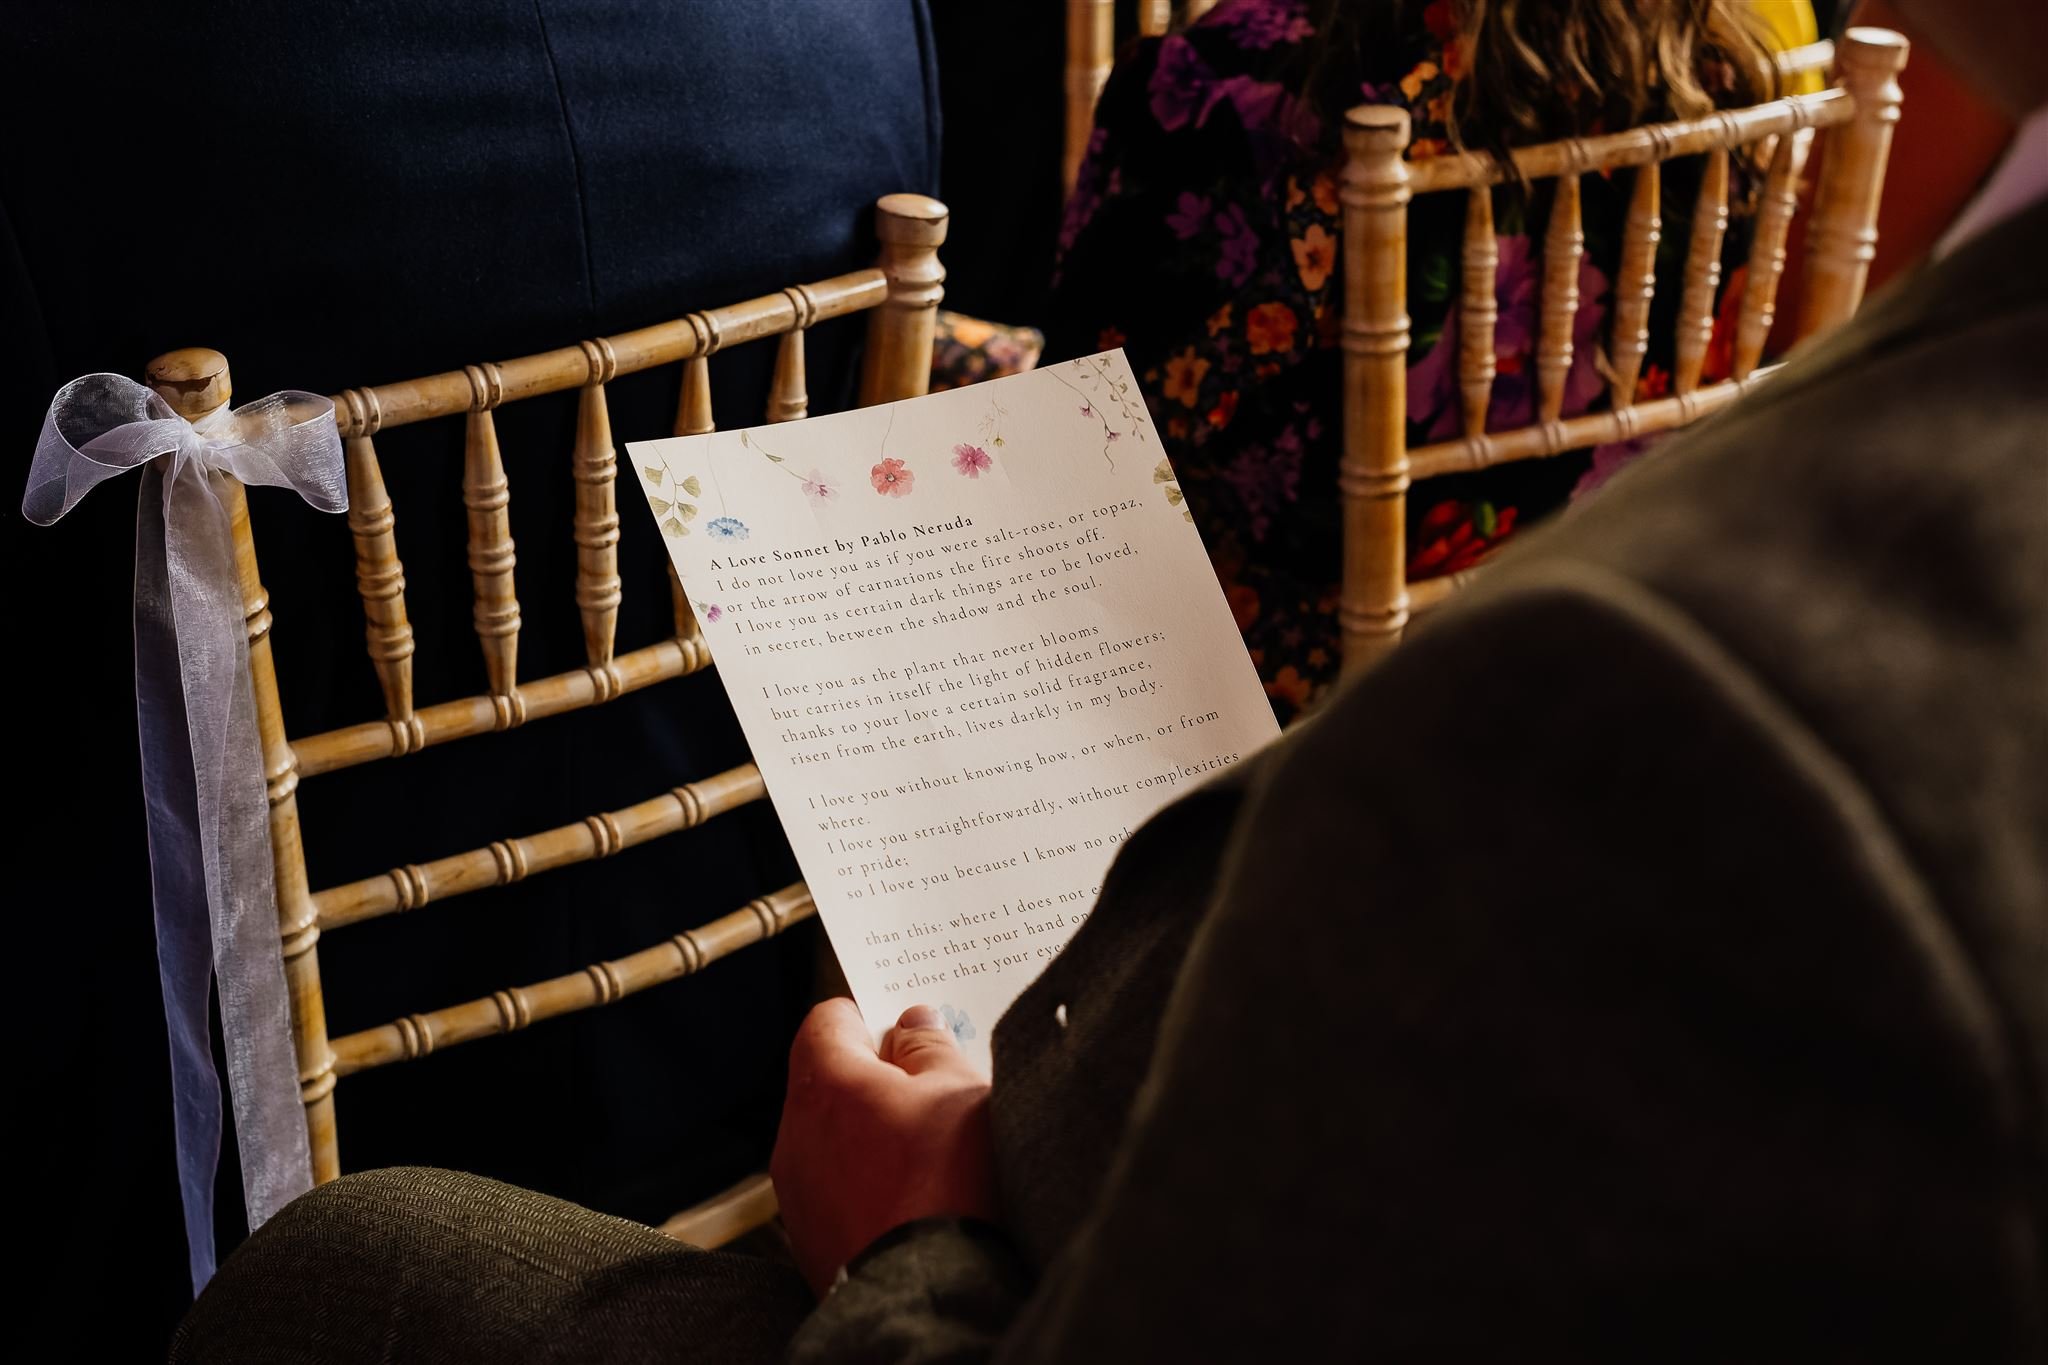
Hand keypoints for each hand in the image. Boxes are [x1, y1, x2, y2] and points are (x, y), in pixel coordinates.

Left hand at [771, 999, 998, 1294]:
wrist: (928, 1293)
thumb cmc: (945, 1183)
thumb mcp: (960, 1093)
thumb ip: (931, 1047)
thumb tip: (912, 1024)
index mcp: (826, 1082)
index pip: (827, 1019)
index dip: (869, 1017)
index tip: (908, 1032)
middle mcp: (795, 1130)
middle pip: (826, 1079)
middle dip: (873, 1078)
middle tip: (932, 1092)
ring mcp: (795, 1188)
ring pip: (828, 1135)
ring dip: (867, 1131)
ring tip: (927, 1153)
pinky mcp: (806, 1235)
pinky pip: (831, 1185)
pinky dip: (862, 1179)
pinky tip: (909, 1196)